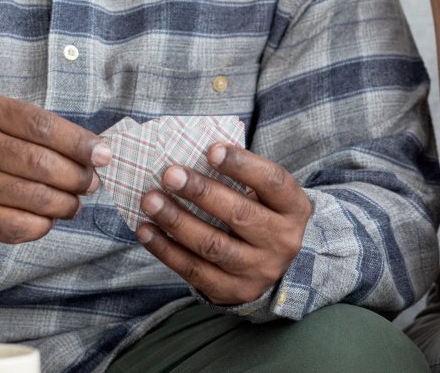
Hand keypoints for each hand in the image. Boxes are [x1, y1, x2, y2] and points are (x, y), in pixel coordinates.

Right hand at [0, 95, 108, 250]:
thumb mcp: (9, 127)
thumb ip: (51, 134)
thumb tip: (99, 154)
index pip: (43, 126)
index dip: (79, 143)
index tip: (104, 155)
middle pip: (43, 164)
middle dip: (78, 177)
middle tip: (90, 183)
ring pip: (38, 198)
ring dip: (67, 203)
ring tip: (73, 202)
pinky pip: (24, 225)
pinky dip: (45, 224)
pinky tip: (48, 218)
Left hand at [134, 144, 311, 306]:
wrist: (275, 267)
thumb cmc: (262, 215)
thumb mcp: (266, 194)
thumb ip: (241, 174)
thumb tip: (197, 149)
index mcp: (293, 209)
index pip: (272, 182)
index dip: (242, 165)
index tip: (211, 150)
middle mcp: (282, 241)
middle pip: (238, 214)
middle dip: (200, 192)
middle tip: (169, 175)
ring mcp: (258, 270)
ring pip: (213, 245)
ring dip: (177, 221)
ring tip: (150, 201)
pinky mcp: (232, 290)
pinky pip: (194, 270)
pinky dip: (166, 250)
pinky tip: (147, 230)